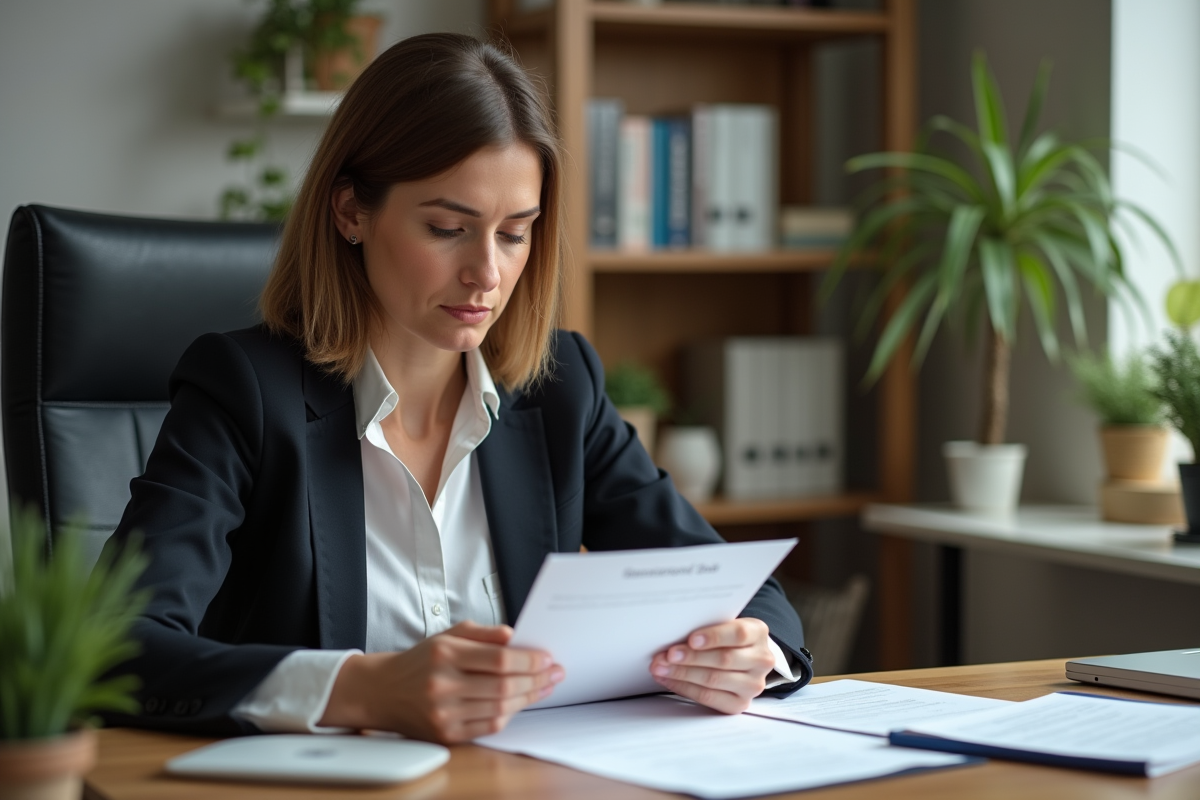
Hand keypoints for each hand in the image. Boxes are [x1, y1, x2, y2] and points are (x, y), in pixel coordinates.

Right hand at [319, 621, 563, 742]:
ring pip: (500, 709)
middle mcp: (442, 685)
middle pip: (503, 686)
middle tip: (554, 672)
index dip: (529, 659)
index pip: (498, 659)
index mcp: (445, 655)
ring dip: (529, 698)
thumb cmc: (421, 660)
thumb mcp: (448, 635)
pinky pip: (488, 727)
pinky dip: (509, 715)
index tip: (547, 657)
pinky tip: (520, 703)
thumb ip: (484, 633)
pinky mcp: (445, 735)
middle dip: (536, 679)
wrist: (383, 690)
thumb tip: (515, 636)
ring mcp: (443, 713)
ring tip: (544, 687)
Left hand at [649, 618, 774, 713]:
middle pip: (723, 659)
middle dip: (691, 657)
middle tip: (667, 655)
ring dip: (682, 674)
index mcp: (758, 633)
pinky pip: (709, 697)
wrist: (742, 656)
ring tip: (661, 668)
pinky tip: (669, 680)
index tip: (691, 639)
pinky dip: (685, 688)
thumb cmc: (726, 637)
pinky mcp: (740, 703)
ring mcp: (753, 685)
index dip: (714, 637)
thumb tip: (673, 632)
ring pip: (713, 679)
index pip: (738, 634)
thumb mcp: (723, 624)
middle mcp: (761, 660)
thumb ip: (706, 626)